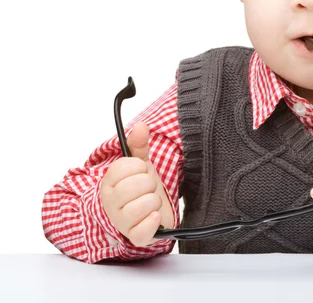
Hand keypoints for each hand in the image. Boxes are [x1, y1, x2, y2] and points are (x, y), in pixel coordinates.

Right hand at [99, 121, 174, 246]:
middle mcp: (110, 203)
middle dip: (149, 183)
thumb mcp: (140, 164)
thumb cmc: (141, 188)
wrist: (151, 212)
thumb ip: (138, 145)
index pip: (125, 167)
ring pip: (144, 205)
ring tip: (150, 202)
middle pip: (136, 185)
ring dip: (154, 201)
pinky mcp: (135, 237)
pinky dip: (153, 221)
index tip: (140, 171)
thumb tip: (140, 126)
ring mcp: (121, 222)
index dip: (139, 167)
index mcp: (108, 183)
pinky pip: (144, 231)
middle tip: (147, 188)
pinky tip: (154, 216)